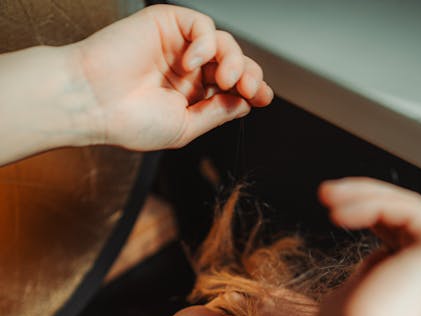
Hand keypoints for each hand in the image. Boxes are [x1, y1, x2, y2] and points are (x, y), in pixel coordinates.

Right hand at [73, 4, 272, 150]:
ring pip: (222, 43)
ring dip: (233, 60)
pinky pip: (200, 26)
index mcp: (190, 96)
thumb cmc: (130, 121)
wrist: (95, 103)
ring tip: (226, 78)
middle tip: (251, 88)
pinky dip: (205, 42)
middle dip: (249, 75)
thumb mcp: (184, 127)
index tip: (265, 98)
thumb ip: (216, 113)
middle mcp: (186, 69)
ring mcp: (177, 46)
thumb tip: (245, 104)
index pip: (230, 88)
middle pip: (232, 63)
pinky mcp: (165, 23)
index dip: (252, 89)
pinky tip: (192, 62)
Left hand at [316, 178, 420, 315]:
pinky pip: (408, 208)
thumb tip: (373, 256)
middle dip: (361, 196)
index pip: (396, 230)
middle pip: (402, 213)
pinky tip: (340, 214)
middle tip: (324, 192)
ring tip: (326, 198)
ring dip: (362, 196)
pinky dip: (372, 204)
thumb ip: (368, 274)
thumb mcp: (354, 294)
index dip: (364, 211)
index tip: (329, 208)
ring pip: (405, 205)